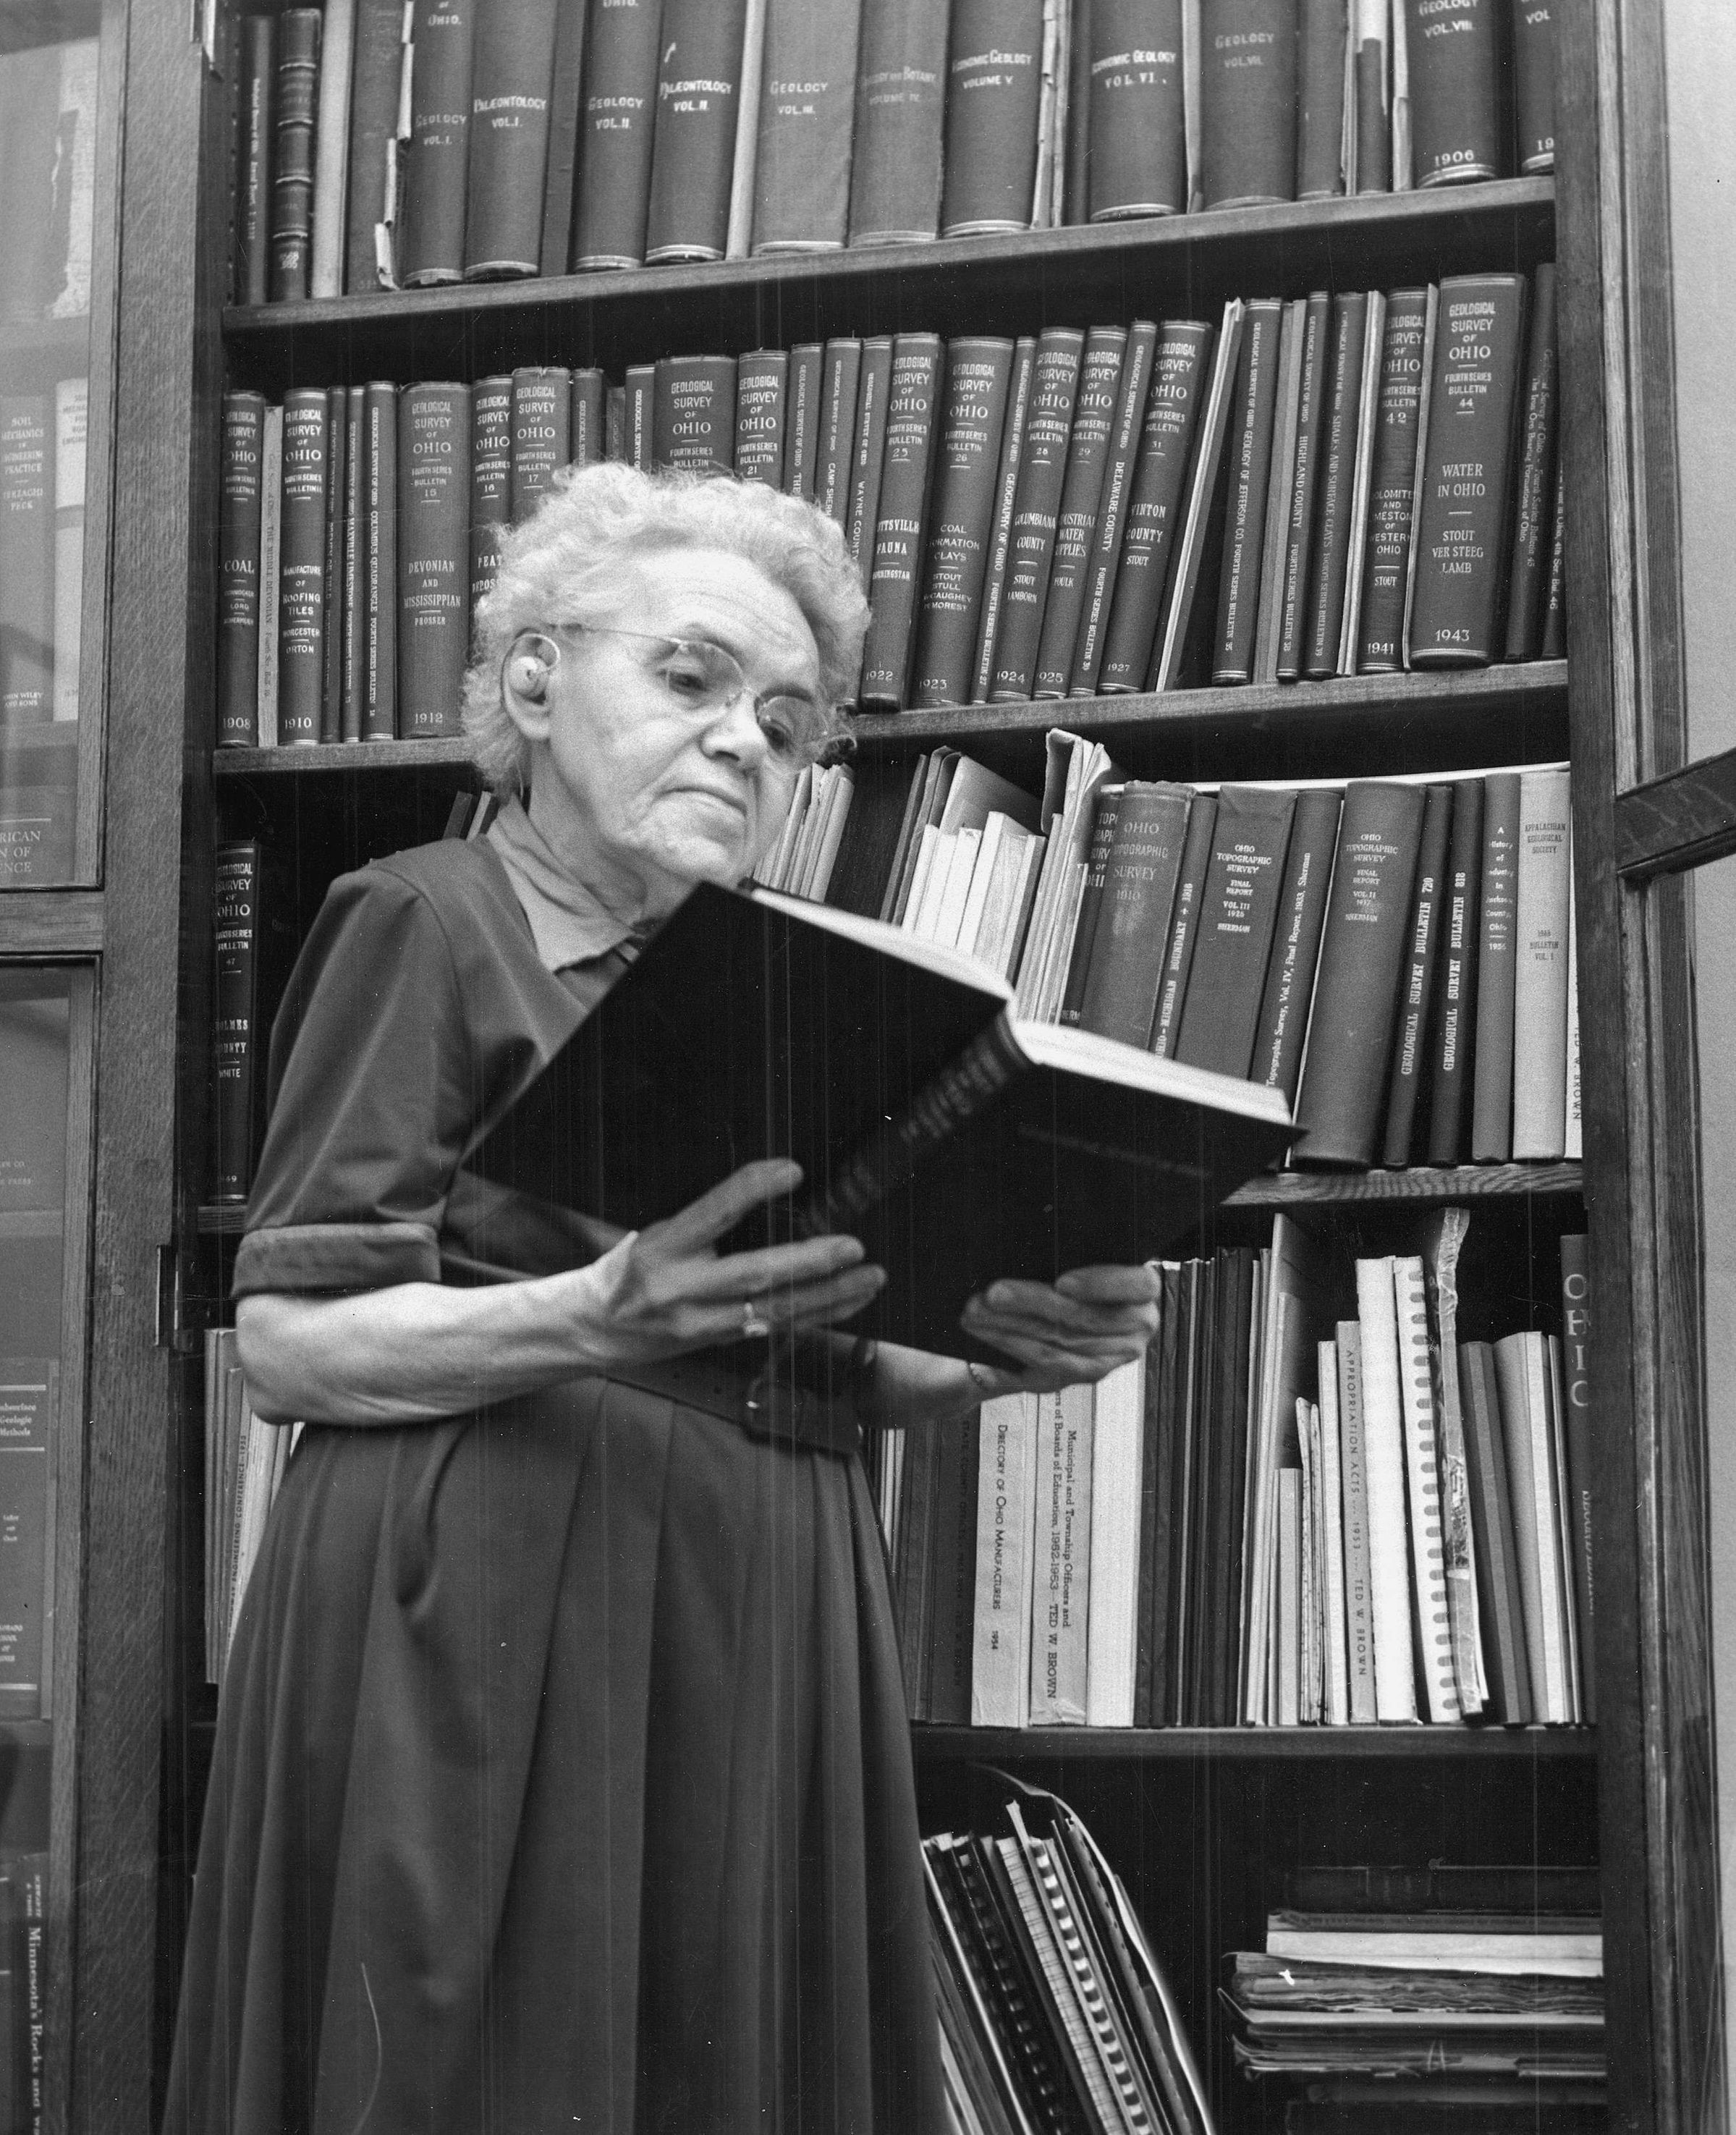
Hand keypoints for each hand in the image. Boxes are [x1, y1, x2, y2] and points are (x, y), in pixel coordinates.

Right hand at [576, 1158, 883, 1367]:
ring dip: (829, 1295)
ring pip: (774, 1311)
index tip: (793, 1171)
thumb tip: (768, 1190)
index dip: (753, 1190)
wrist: (595, 1327)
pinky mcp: (718, 1342)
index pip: (714, 1214)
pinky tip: (848, 1303)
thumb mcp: (654, 1233)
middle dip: (809, 1262)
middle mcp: (681, 1288)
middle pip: (754, 1276)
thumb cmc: (629, 1268)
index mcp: (663, 1248)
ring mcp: (701, 1322)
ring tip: (870, 1277)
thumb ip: (704, 1221)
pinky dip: (817, 1315)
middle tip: (852, 1247)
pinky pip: (775, 1329)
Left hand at [958, 1264, 1160, 1399]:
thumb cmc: (1063, 1276)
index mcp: (1142, 1290)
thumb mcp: (1070, 1259)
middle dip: (1031, 1302)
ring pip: (1057, 1342)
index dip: (1102, 1284)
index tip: (1062, 1282)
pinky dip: (1010, 1346)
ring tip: (976, 1311)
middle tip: (993, 1293)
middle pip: (1084, 1317)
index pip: (1138, 1284)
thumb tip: (1029, 1247)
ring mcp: (1109, 1357)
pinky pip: (1042, 1363)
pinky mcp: (1079, 1376)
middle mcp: (1135, 1328)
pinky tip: (984, 1336)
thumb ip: (1064, 1256)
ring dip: (1010, 1326)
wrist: (1052, 1316)